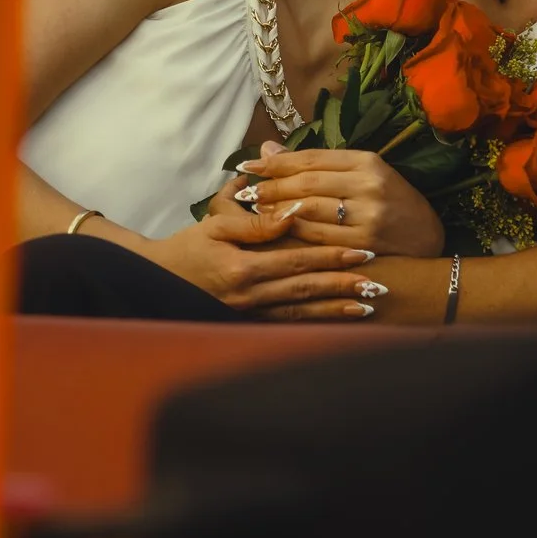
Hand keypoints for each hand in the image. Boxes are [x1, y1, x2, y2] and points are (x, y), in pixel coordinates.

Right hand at [140, 203, 383, 317]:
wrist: (157, 280)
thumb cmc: (187, 247)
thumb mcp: (215, 224)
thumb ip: (255, 221)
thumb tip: (291, 212)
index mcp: (243, 267)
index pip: (297, 260)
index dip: (331, 257)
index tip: (362, 253)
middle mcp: (250, 295)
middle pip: (307, 290)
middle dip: (344, 286)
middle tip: (378, 283)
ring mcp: (250, 313)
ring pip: (302, 312)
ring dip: (337, 310)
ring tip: (368, 307)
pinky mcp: (249, 322)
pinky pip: (288, 324)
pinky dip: (315, 323)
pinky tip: (338, 321)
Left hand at [228, 142, 447, 257]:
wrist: (427, 238)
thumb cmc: (389, 201)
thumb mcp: (361, 173)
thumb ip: (316, 163)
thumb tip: (268, 150)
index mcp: (367, 161)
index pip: (311, 158)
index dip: (275, 162)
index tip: (247, 165)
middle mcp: (368, 185)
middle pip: (305, 184)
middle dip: (269, 187)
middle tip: (244, 192)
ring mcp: (368, 216)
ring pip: (308, 210)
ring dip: (275, 210)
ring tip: (254, 209)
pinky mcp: (364, 244)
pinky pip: (317, 237)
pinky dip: (293, 232)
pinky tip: (277, 230)